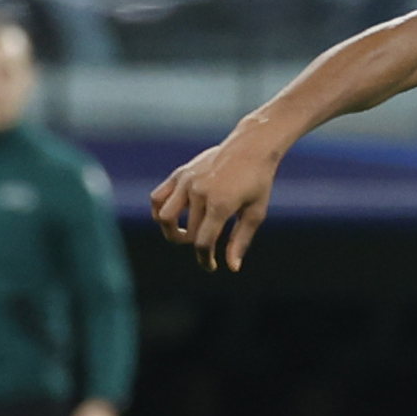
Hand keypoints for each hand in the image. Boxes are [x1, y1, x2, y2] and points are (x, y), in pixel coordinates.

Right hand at [151, 135, 283, 270]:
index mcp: (221, 205)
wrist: (251, 147)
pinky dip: (160, 211)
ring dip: (170, 231)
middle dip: (196, 246)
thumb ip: (241, 240)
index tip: (211, 266)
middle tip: (208, 247)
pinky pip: (158, 197)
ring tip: (184, 234)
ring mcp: (187, 182)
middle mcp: (200, 193)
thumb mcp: (255, 213)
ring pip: (163, 217)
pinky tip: (172, 217)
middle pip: (187, 233)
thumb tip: (232, 267)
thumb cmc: (258, 182)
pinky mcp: (180, 174)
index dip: (205, 259)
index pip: (203, 242)